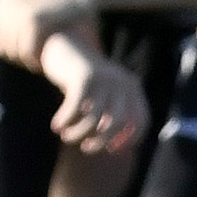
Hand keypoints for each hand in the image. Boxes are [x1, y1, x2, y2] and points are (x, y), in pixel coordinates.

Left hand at [0, 0, 94, 72]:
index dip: (3, 49)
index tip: (17, 55)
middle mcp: (9, 5)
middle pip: (1, 44)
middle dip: (13, 56)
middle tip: (26, 63)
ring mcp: (21, 13)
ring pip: (13, 49)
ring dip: (22, 61)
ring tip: (33, 65)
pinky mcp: (36, 22)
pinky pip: (27, 50)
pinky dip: (32, 61)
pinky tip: (39, 65)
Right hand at [42, 31, 146, 156]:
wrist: (65, 47)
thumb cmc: (86, 80)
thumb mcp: (105, 95)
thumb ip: (113, 116)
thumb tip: (117, 147)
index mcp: (133, 88)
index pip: (141, 121)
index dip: (129, 139)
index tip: (111, 149)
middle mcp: (122, 82)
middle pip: (119, 123)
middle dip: (102, 141)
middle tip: (86, 148)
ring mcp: (103, 79)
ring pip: (95, 119)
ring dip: (78, 133)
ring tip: (66, 136)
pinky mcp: (83, 77)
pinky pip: (75, 109)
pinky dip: (65, 121)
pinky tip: (56, 126)